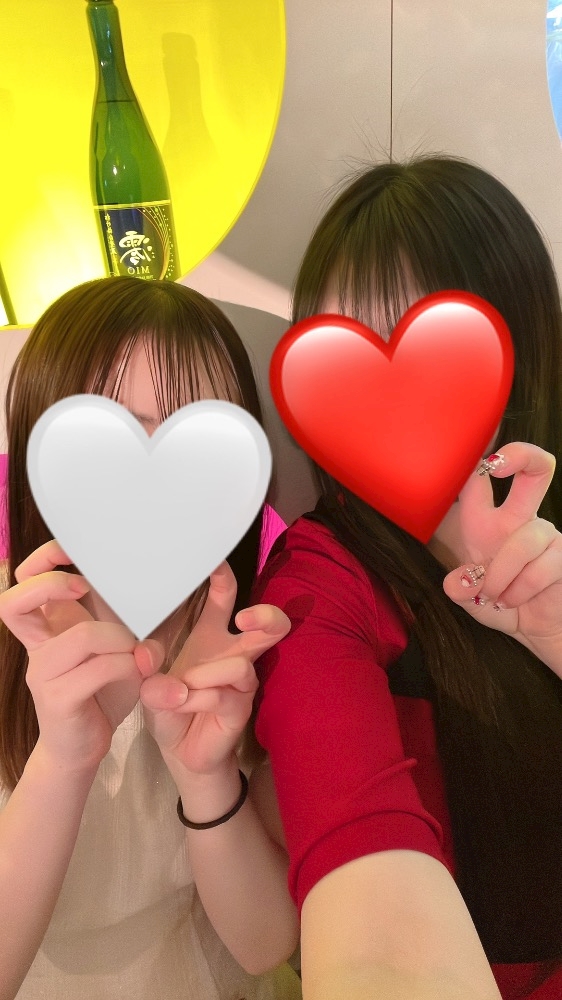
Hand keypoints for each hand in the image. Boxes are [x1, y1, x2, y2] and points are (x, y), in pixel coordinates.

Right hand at [0, 540, 161, 772]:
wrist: (85, 749)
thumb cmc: (102, 692)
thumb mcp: (120, 646)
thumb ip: (134, 618)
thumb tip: (170, 583)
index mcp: (49, 626)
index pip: (25, 581)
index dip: (41, 560)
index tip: (69, 550)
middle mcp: (39, 645)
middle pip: (15, 603)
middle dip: (52, 583)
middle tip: (83, 588)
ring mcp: (44, 673)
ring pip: (81, 637)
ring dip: (119, 638)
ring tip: (136, 650)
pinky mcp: (58, 699)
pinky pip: (98, 670)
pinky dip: (126, 666)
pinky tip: (139, 671)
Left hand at [139, 561, 290, 775]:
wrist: (179, 750)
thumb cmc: (169, 704)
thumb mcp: (149, 677)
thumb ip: (148, 661)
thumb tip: (145, 655)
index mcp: (211, 635)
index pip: (225, 597)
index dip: (222, 576)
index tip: (214, 559)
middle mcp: (233, 653)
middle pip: (270, 625)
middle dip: (266, 617)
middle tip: (246, 619)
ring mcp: (242, 681)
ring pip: (238, 666)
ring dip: (204, 676)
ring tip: (180, 686)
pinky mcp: (241, 707)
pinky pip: (223, 696)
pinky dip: (196, 699)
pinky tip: (180, 702)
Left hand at [442, 443, 561, 674]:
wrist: (538, 630)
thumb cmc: (504, 604)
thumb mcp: (472, 600)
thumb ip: (461, 591)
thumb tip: (459, 583)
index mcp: (489, 522)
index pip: (484, 483)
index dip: (477, 465)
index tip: (468, 459)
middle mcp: (520, 520)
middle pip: (534, 470)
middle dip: (520, 455)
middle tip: (498, 462)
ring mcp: (545, 534)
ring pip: (523, 540)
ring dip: (502, 575)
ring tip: (495, 596)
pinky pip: (540, 567)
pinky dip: (520, 590)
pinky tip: (514, 601)